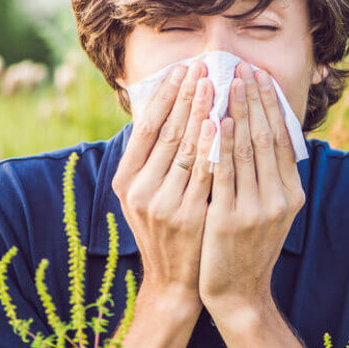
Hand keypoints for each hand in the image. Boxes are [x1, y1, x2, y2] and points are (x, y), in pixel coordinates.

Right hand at [111, 60, 215, 311]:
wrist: (175, 281)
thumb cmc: (165, 228)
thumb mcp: (146, 194)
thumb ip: (152, 158)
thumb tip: (166, 108)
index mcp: (126, 181)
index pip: (146, 127)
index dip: (164, 96)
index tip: (181, 69)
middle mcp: (139, 190)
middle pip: (166, 132)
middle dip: (186, 96)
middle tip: (202, 66)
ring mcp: (162, 204)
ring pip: (185, 148)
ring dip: (201, 112)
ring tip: (215, 83)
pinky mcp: (187, 216)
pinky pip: (204, 173)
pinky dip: (213, 146)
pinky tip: (222, 122)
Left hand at [198, 62, 305, 320]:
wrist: (237, 291)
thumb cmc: (248, 244)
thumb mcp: (271, 210)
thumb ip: (271, 176)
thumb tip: (266, 131)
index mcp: (292, 193)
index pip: (283, 138)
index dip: (272, 104)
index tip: (261, 76)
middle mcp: (280, 198)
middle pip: (267, 136)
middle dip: (255, 99)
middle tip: (244, 68)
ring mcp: (257, 209)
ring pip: (247, 149)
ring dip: (238, 111)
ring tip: (229, 82)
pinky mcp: (230, 218)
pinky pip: (225, 172)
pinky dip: (222, 143)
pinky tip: (217, 120)